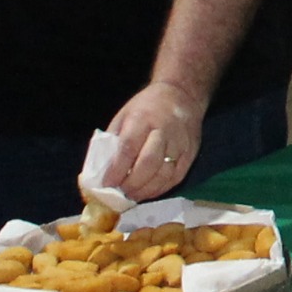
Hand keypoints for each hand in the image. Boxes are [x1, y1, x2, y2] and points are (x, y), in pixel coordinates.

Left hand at [101, 82, 206, 200]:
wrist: (182, 95)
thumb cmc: (147, 106)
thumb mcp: (124, 115)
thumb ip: (113, 140)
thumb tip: (101, 169)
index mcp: (142, 118)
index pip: (129, 147)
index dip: (117, 169)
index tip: (106, 184)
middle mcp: (164, 130)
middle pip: (149, 162)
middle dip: (132, 183)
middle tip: (120, 194)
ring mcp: (180, 143)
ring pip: (164, 173)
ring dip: (146, 190)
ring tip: (133, 197)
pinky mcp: (191, 153)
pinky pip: (176, 177)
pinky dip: (161, 189)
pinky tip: (149, 192)